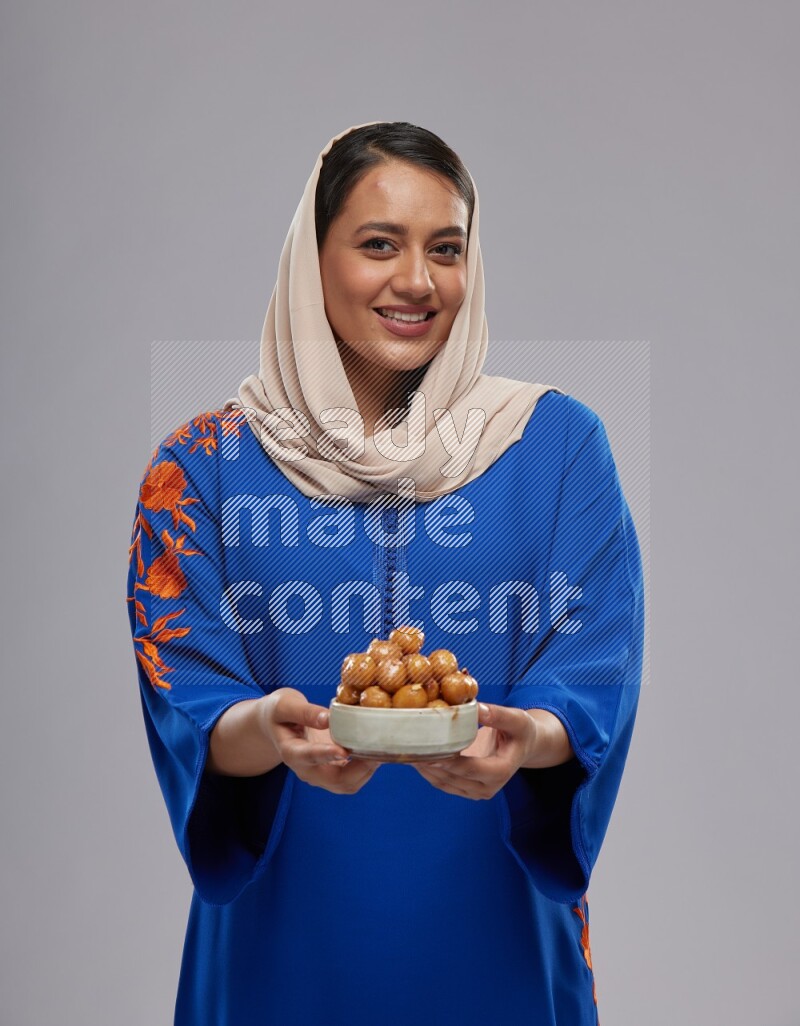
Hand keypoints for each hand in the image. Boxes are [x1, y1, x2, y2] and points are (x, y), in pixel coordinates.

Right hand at [260, 688, 380, 794]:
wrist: (276, 725)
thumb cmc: (279, 713)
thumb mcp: (285, 705)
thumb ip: (304, 712)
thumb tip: (328, 718)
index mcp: (291, 752)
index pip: (309, 757)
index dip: (326, 755)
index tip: (343, 751)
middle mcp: (306, 770)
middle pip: (335, 780)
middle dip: (359, 769)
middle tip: (378, 749)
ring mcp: (320, 774)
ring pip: (347, 784)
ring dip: (367, 770)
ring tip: (382, 749)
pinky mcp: (332, 771)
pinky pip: (352, 778)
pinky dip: (367, 768)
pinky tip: (377, 750)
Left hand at [410, 702, 537, 799]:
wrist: (522, 744)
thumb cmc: (520, 730)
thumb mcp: (516, 719)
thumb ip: (497, 715)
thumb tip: (476, 708)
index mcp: (501, 771)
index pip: (470, 770)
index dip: (449, 762)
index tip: (430, 751)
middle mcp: (488, 788)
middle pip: (452, 778)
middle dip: (430, 763)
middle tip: (410, 747)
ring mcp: (475, 791)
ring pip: (443, 782)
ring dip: (424, 768)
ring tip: (407, 750)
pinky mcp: (465, 788)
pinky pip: (441, 782)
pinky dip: (427, 770)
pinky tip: (414, 755)